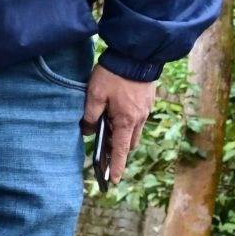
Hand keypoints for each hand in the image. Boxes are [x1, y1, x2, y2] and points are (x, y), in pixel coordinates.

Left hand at [81, 64, 157, 183]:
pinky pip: (137, 118)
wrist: (136, 55)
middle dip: (118, 149)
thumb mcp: (95, 95)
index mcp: (127, 121)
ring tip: (105, 127)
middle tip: (103, 148)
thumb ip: (90, 116)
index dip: (117, 166)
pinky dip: (126, 121)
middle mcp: (140, 119)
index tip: (114, 180)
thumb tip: (87, 131)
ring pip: (133, 130)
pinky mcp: (147, 100)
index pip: (121, 150)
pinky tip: (114, 111)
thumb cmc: (113, 75)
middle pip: (129, 142)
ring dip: (122, 133)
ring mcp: (145, 110)